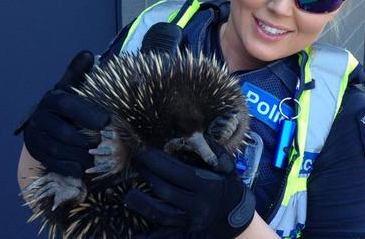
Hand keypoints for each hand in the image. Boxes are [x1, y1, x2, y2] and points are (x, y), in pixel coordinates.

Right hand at [14, 50, 109, 176]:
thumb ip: (80, 73)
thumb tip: (88, 54)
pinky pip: (52, 163)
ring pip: (58, 150)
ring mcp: (35, 135)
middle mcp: (39, 116)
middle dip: (86, 141)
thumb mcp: (73, 87)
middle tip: (107, 146)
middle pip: (64, 133)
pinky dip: (69, 168)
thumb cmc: (68, 104)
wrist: (47, 122)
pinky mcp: (35, 151)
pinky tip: (83, 169)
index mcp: (52, 98)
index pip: (68, 105)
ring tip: (99, 159)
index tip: (108, 121)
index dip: (88, 113)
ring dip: (80, 157)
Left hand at [125, 147, 255, 238]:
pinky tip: (134, 236)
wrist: (236, 213)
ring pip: (162, 214)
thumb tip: (192, 136)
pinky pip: (166, 233)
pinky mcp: (186, 229)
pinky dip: (151, 236)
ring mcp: (191, 219)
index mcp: (208, 185)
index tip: (143, 151)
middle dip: (147, 175)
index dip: (157, 162)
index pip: (177, 172)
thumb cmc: (227, 183)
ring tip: (128, 194)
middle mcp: (198, 204)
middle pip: (166, 190)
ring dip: (143, 204)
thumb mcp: (226, 164)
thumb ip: (211, 150)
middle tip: (134, 162)